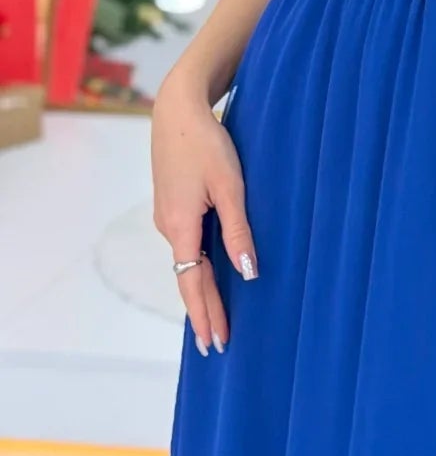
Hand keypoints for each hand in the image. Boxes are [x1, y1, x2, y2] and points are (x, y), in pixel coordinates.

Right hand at [151, 70, 258, 355]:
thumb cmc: (207, 143)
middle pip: (186, 279)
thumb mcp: (229, 186)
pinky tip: (206, 275)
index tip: (214, 343)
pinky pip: (186, 245)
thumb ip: (238, 231)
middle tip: (214, 346)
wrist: (177, 109)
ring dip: (199, 290)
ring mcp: (168, 216)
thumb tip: (247, 273)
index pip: (192, 284)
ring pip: (186, 262)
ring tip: (214, 318)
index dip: (205, 314)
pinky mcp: (173, 205)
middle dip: (202, 312)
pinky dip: (195, 267)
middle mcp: (169, 227)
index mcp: (180, 226)